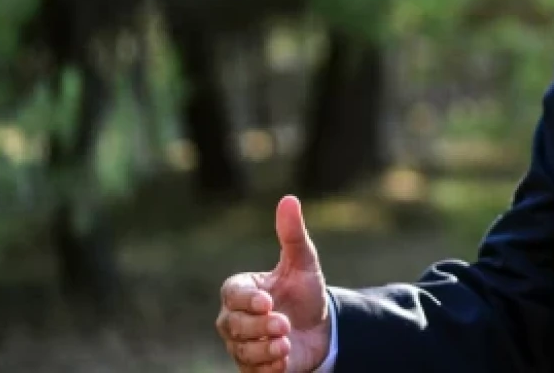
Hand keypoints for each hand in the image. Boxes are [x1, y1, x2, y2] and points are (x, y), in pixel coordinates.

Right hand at [216, 195, 331, 372]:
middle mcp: (234, 319)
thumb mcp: (303, 262)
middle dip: (258, 326)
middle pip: (233, 325)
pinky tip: (283, 361)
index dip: (247, 300)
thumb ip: (292, 234)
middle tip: (283, 324)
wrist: (321, 328)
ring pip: (241, 350)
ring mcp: (242, 345)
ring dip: (262, 349)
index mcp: (241, 291)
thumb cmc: (305, 291)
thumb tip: (289, 199)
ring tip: (285, 344)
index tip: (267, 302)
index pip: (232, 294)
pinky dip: (267, 368)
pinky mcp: (254, 368)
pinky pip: (252, 371)